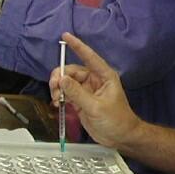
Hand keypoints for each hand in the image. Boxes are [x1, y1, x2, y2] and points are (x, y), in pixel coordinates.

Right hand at [53, 33, 141, 148]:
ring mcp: (86, 90)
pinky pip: (66, 94)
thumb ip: (77, 93)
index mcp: (104, 76)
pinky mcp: (80, 101)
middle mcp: (94, 80)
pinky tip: (57, 104)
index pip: (89, 57)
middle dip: (60, 77)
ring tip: (56, 100)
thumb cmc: (116, 120)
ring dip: (58, 88)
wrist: (120, 137)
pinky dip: (59, 97)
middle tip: (54, 88)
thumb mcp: (96, 107)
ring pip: (66, 82)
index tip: (65, 35)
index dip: (77, 45)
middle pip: (71, 71)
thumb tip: (62, 79)